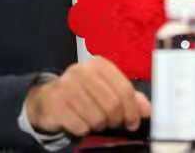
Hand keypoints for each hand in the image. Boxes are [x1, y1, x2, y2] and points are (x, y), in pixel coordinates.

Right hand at [25, 57, 151, 136]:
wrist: (48, 98)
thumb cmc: (83, 94)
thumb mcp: (106, 90)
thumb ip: (128, 97)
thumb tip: (147, 110)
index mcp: (99, 64)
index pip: (125, 89)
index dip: (132, 110)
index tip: (133, 122)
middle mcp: (82, 71)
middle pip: (112, 105)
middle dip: (115, 119)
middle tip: (112, 123)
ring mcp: (66, 86)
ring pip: (96, 117)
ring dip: (99, 125)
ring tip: (94, 121)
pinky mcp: (55, 103)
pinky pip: (80, 126)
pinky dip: (83, 129)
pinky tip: (79, 122)